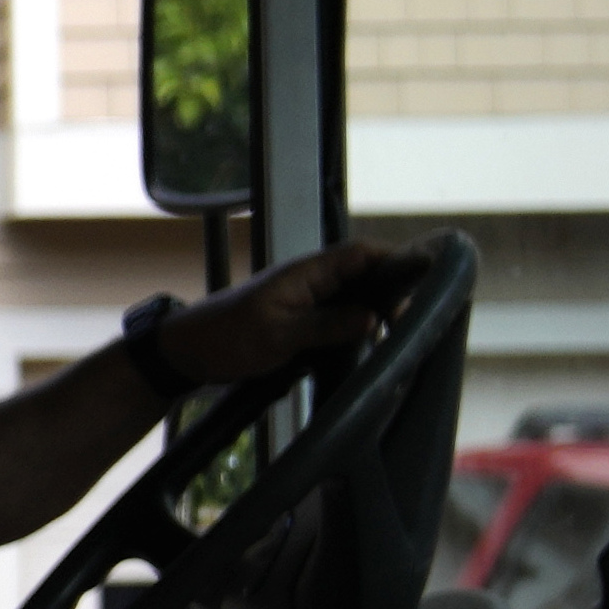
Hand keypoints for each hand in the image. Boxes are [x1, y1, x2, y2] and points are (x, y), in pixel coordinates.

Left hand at [154, 239, 425, 390]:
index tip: (425, 279)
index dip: (396, 260)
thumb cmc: (224, 339)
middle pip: (366, 274)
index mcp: (307, 272)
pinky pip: (337, 316)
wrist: (183, 355)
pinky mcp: (299, 320)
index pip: (363, 253)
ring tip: (401, 330)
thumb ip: (327, 325)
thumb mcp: (278, 335)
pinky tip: (369, 342)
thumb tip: (373, 318)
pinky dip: (354, 326)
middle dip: (392, 290)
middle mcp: (310, 281)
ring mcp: (305, 300)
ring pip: (354, 297)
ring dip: (374, 310)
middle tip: (415, 317)